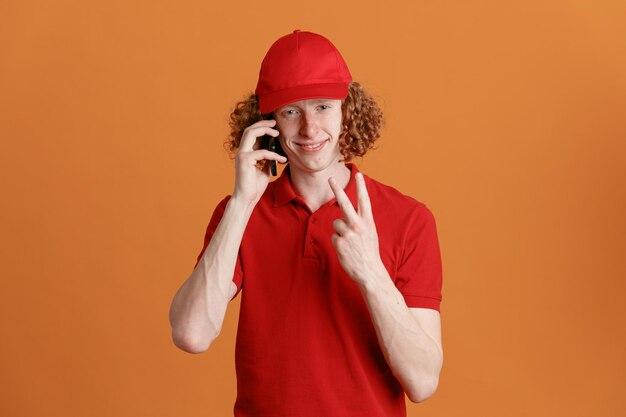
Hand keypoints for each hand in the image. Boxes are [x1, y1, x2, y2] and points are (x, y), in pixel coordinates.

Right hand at [232, 119, 286, 204]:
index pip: (252, 135)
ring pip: (250, 133)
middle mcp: (242, 152)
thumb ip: (267, 161)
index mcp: (246, 153)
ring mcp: (242, 155)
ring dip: (264, 130)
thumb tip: (276, 154)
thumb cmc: (254, 187)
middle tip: (275, 122)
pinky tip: (282, 160)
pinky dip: (273, 154)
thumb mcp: (264, 171)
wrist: (247, 199)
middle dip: (262, 124)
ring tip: (277, 132)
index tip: (274, 126)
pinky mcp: (245, 160)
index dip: (262, 128)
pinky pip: (262, 152)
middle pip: (249, 130)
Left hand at [328, 172, 385, 286]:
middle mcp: (358, 225)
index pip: (364, 200)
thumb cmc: (369, 252)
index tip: (359, 174)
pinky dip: (338, 243)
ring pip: (336, 223)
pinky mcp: (339, 242)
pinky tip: (346, 250)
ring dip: (340, 232)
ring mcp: (348, 233)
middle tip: (331, 178)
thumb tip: (345, 216)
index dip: (361, 187)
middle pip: (345, 202)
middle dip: (337, 189)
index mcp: (368, 221)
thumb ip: (360, 222)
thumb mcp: (370, 233)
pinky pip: (333, 236)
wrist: (370, 272)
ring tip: (349, 243)